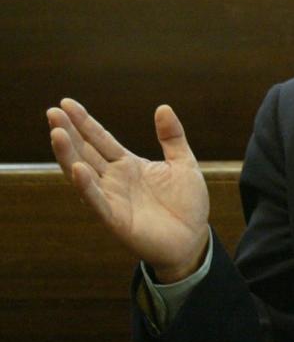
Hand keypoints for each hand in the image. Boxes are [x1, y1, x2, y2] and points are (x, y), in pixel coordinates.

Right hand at [47, 99, 209, 282]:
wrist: (194, 238)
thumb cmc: (187, 202)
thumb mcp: (183, 162)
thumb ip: (172, 136)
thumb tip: (163, 107)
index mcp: (128, 165)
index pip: (101, 139)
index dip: (84, 122)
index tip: (66, 103)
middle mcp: (115, 180)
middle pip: (86, 152)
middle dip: (69, 132)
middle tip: (52, 111)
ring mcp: (113, 199)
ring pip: (84, 174)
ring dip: (69, 155)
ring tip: (57, 133)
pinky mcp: (116, 220)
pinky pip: (98, 202)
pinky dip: (87, 186)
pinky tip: (77, 169)